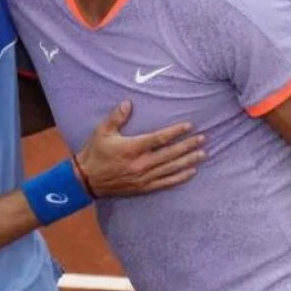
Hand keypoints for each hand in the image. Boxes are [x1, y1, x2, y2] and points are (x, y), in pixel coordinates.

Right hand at [75, 101, 204, 196]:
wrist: (86, 180)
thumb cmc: (94, 153)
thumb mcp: (102, 131)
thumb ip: (117, 117)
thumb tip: (128, 103)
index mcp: (132, 148)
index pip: (159, 138)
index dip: (176, 132)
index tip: (189, 126)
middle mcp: (140, 164)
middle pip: (170, 153)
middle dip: (188, 145)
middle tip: (203, 138)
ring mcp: (143, 177)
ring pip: (171, 168)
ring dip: (188, 160)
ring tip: (202, 154)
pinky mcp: (143, 187)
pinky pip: (166, 183)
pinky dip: (180, 177)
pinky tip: (191, 172)